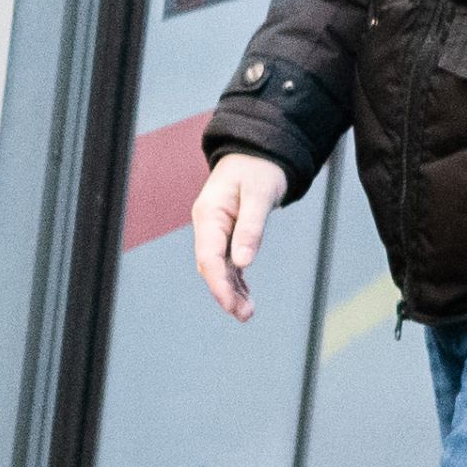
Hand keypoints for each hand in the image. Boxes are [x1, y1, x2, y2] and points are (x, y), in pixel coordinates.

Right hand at [191, 153, 287, 320]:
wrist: (259, 151)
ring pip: (219, 267)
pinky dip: (237, 280)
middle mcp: (208, 224)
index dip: (218, 284)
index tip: (230, 304)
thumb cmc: (258, 168)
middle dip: (225, 292)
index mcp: (209, 214)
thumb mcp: (259, 195)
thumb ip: (251, 228)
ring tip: (246, 313)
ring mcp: (216, 230)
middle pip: (211, 266)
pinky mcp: (228, 233)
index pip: (208, 257)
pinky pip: (228, 261)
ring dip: (231, 290)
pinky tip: (246, 297)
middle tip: (244, 314)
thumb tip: (243, 263)